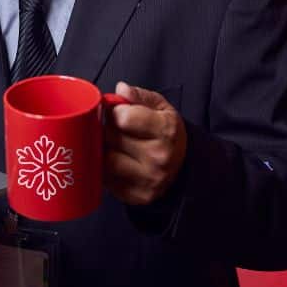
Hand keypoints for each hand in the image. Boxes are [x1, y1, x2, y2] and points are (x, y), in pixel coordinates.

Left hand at [103, 81, 187, 205]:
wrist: (184, 166)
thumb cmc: (167, 133)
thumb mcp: (161, 107)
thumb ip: (139, 96)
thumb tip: (120, 89)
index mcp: (166, 131)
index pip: (124, 118)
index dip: (114, 112)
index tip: (116, 112)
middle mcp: (159, 157)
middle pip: (111, 138)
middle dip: (106, 129)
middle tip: (111, 127)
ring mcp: (148, 180)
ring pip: (105, 161)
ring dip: (102, 150)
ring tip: (111, 144)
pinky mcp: (137, 197)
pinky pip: (106, 180)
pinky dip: (104, 169)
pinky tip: (114, 160)